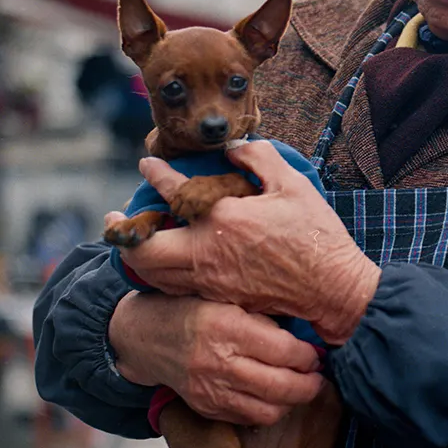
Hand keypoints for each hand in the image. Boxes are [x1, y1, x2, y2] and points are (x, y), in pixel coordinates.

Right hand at [108, 291, 324, 425]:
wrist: (147, 337)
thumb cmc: (193, 311)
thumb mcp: (227, 299)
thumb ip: (264, 319)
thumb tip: (306, 338)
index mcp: (228, 327)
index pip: (284, 351)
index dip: (308, 356)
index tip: (316, 354)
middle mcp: (219, 362)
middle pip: (280, 386)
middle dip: (309, 385)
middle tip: (318, 378)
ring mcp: (210, 390)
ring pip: (268, 411)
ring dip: (291, 403)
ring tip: (300, 389)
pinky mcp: (205, 408)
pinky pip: (247, 419)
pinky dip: (268, 412)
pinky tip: (275, 398)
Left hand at [116, 141, 381, 345]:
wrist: (332, 289)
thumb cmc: (317, 235)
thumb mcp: (293, 185)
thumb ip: (259, 158)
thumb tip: (233, 147)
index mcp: (224, 218)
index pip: (174, 192)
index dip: (156, 174)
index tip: (147, 163)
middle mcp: (208, 253)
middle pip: (143, 250)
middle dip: (124, 232)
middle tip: (115, 218)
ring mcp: (211, 281)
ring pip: (154, 275)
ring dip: (139, 255)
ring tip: (135, 240)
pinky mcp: (219, 299)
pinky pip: (175, 288)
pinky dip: (162, 274)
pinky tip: (166, 264)